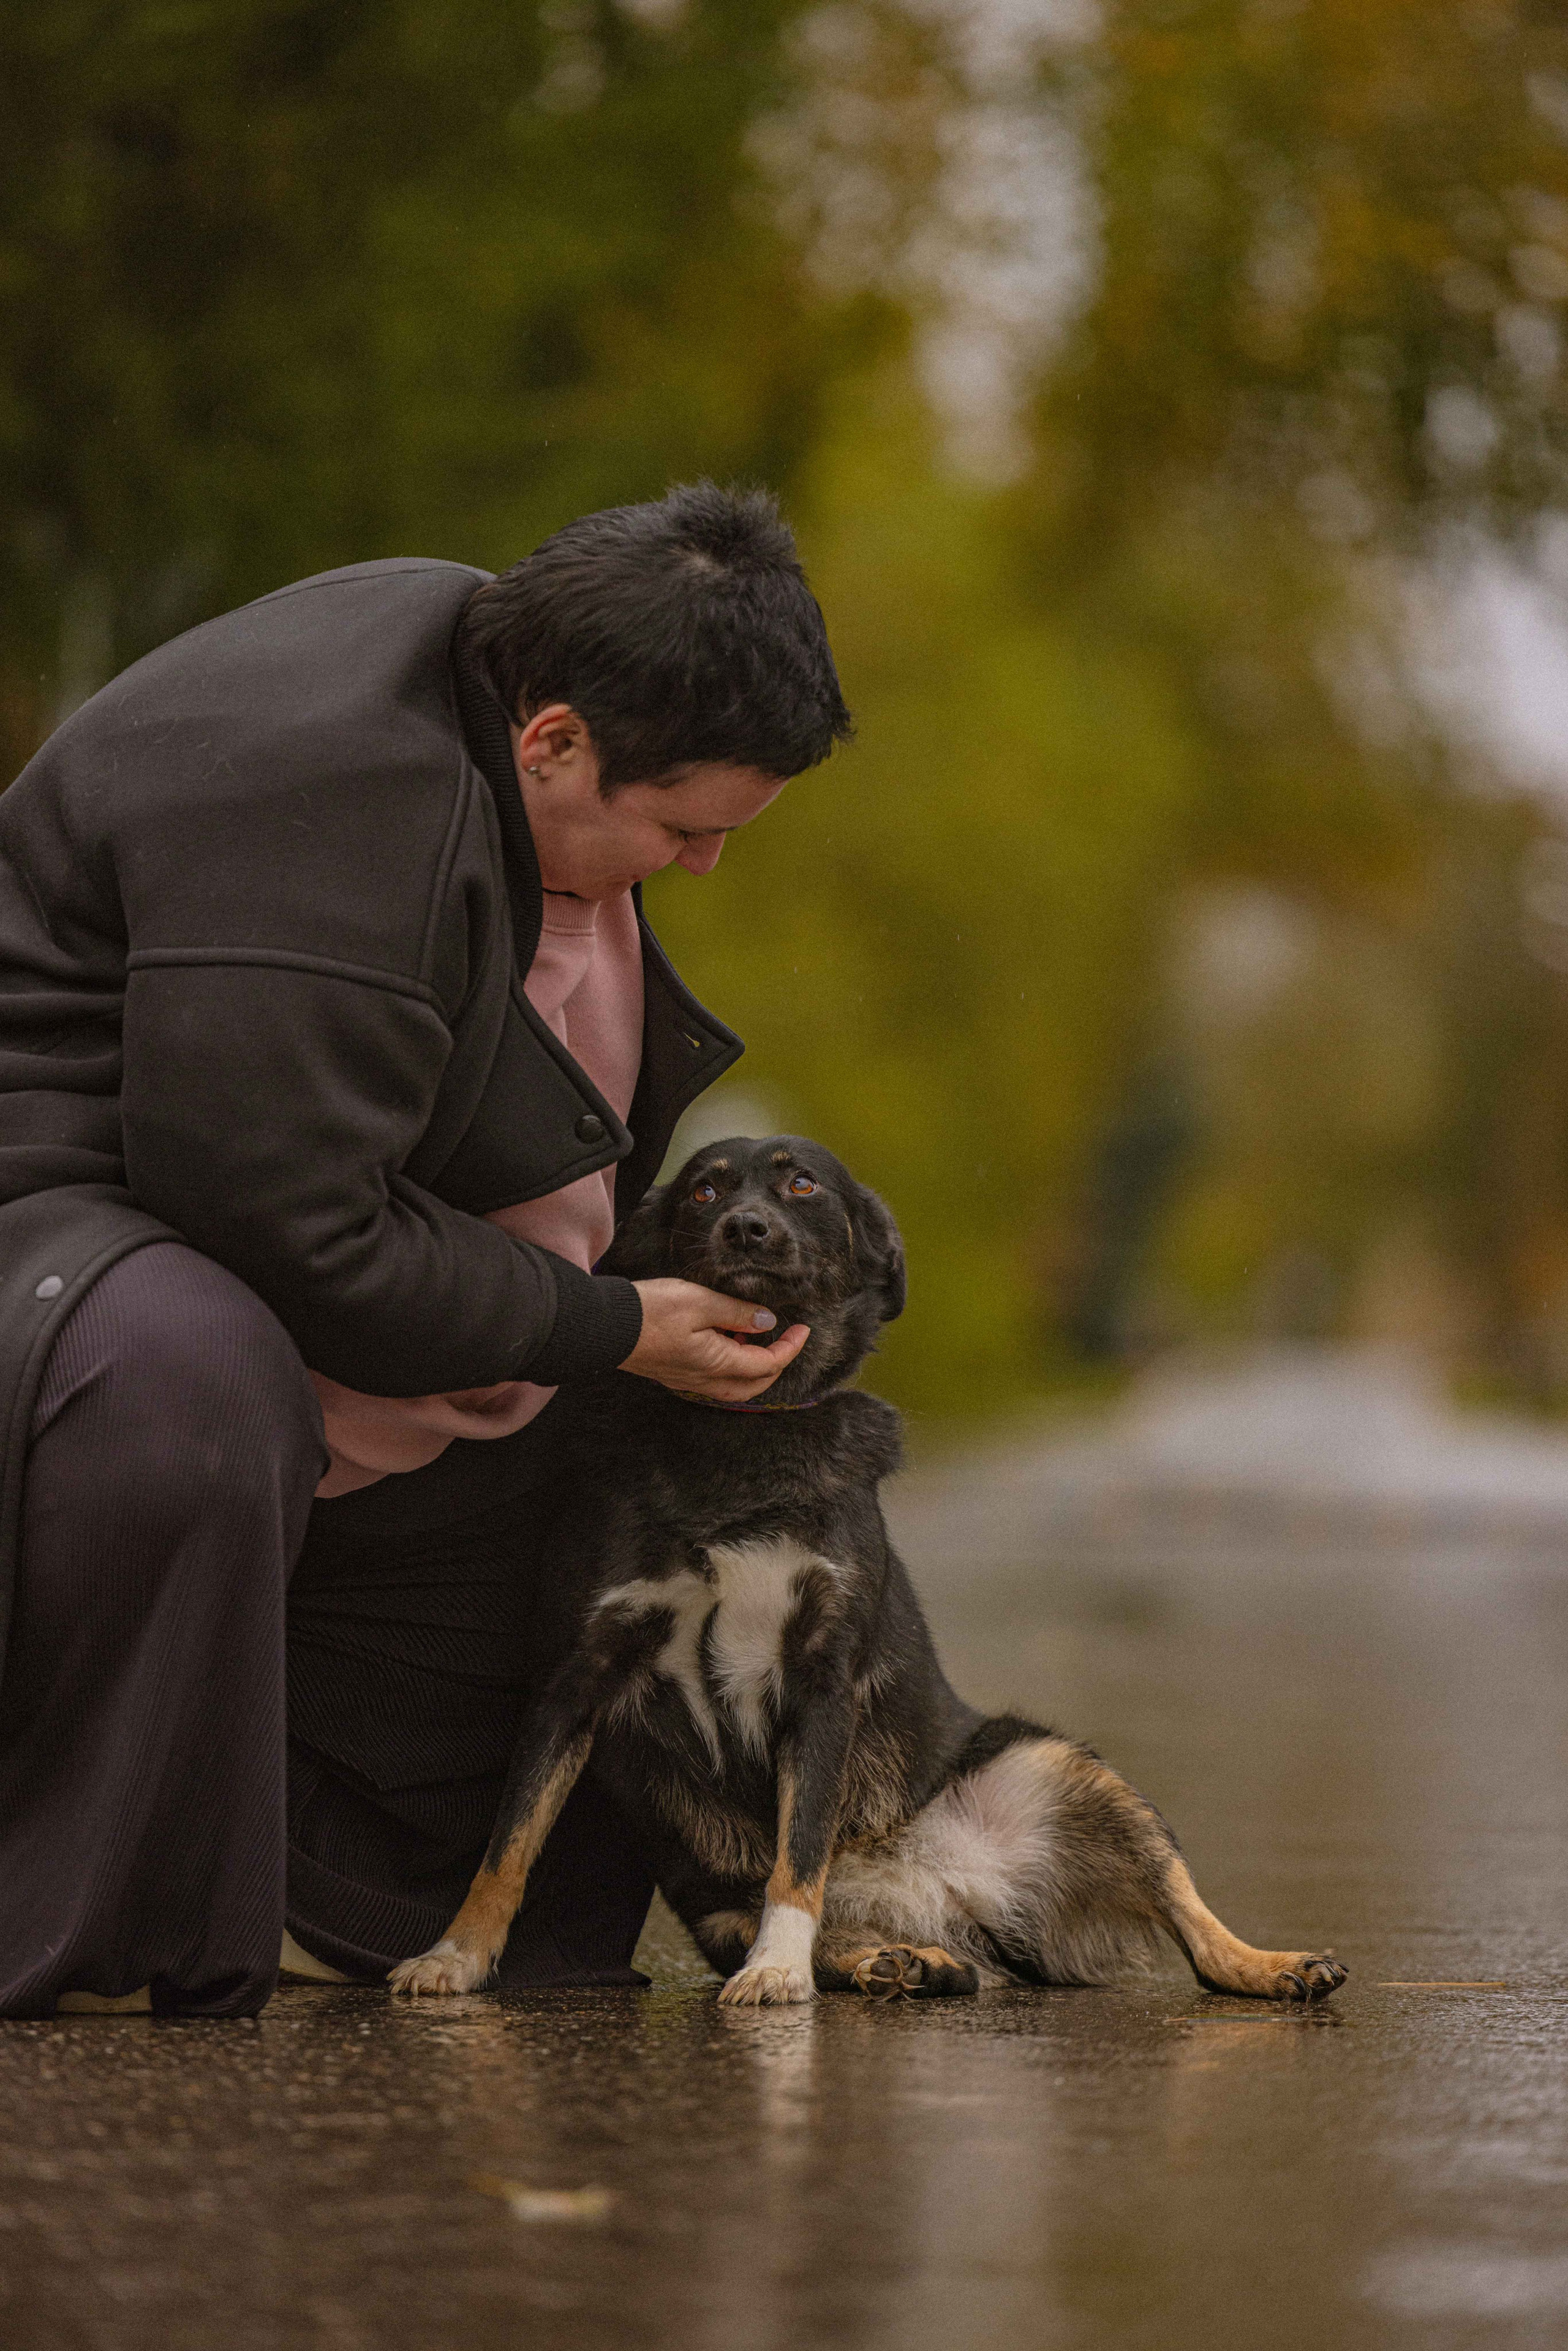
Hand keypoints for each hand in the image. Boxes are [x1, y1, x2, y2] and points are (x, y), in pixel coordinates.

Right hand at [621, 1279, 809, 1402]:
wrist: (606, 1326)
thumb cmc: (652, 1311)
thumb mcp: (700, 1301)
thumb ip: (737, 1312)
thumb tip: (767, 1321)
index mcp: (718, 1363)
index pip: (767, 1364)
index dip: (791, 1348)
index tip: (803, 1328)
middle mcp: (705, 1379)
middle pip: (754, 1384)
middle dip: (777, 1364)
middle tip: (788, 1339)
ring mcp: (688, 1379)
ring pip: (733, 1385)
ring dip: (753, 1365)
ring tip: (754, 1333)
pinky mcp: (674, 1372)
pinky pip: (713, 1377)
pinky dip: (730, 1362)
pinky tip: (724, 1337)